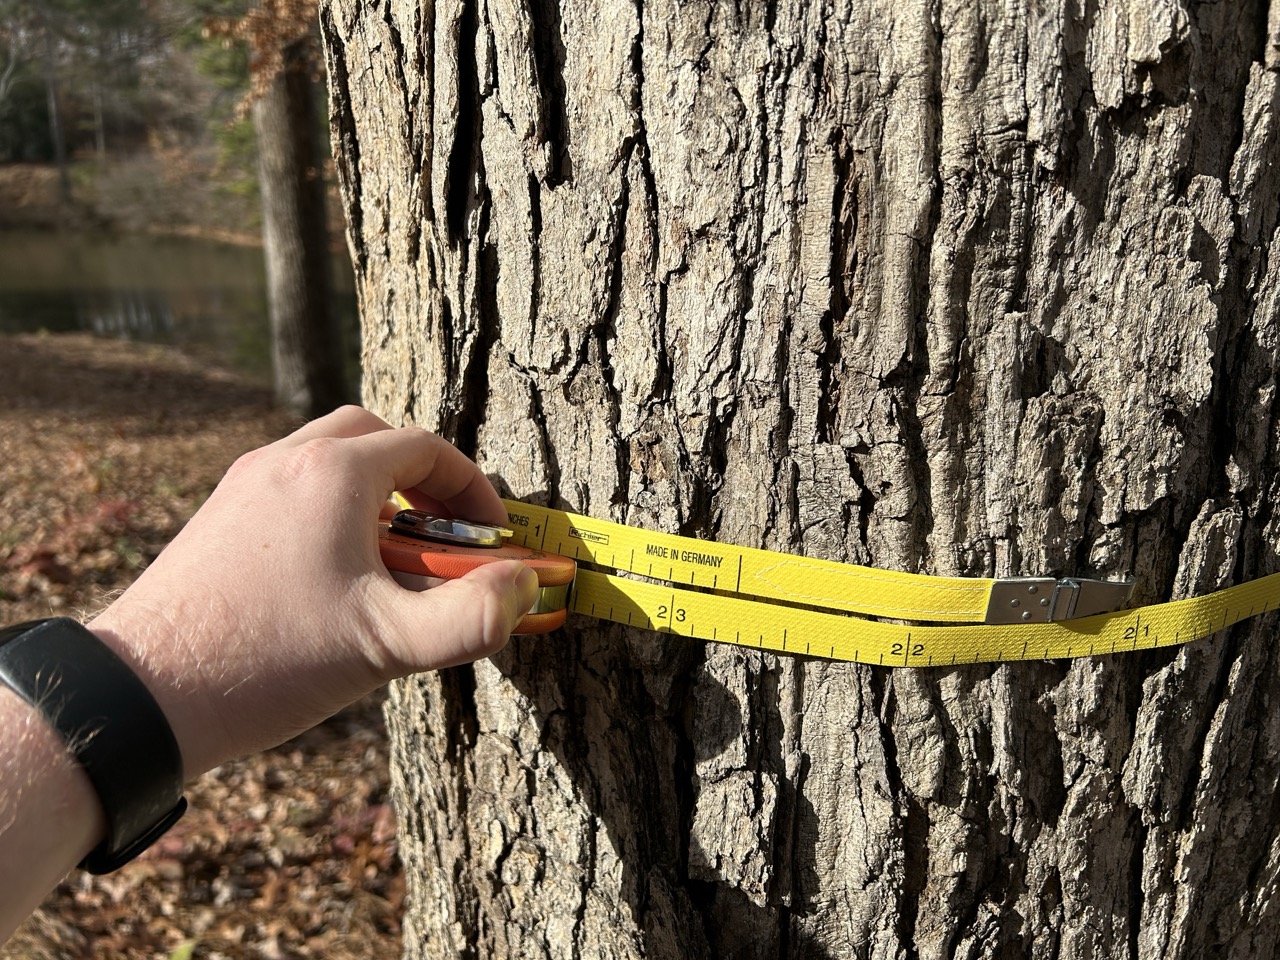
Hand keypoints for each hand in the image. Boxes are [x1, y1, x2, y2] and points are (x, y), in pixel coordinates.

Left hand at [87, 406, 537, 776]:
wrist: (141, 695)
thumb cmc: (270, 661)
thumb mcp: (389, 645)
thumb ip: (473, 618)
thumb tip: (527, 586)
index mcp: (333, 474)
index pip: (426, 449)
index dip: (473, 490)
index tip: (493, 536)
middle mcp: (284, 460)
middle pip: (372, 436)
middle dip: (422, 475)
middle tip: (446, 531)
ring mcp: (243, 485)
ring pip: (327, 458)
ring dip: (375, 489)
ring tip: (396, 555)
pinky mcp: (218, 517)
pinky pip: (291, 486)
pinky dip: (331, 508)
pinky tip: (337, 574)